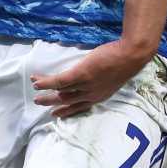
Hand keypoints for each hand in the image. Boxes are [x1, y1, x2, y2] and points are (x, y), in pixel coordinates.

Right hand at [31, 39, 154, 117]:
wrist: (131, 54)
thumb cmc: (125, 60)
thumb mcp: (112, 76)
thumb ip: (101, 79)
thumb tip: (91, 75)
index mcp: (100, 96)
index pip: (80, 106)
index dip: (67, 110)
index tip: (57, 113)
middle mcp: (91, 95)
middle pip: (67, 102)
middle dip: (52, 103)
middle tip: (41, 102)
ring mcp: (85, 85)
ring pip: (60, 92)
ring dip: (46, 92)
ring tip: (35, 90)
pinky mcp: (80, 74)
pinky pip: (58, 82)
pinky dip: (46, 83)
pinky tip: (37, 82)